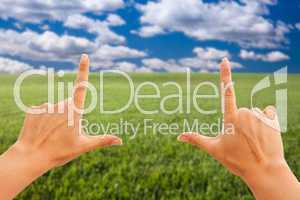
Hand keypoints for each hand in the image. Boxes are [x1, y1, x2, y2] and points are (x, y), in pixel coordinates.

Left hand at [0, 54, 121, 199]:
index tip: (84, 56)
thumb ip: (102, 140)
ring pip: (56, 108)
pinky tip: (41, 131)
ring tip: (51, 134)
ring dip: (56, 118)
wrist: (30, 157)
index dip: (83, 70)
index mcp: (74, 111)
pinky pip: (43, 111)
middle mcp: (60, 104)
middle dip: (70, 116)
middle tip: (64, 133)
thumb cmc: (59, 152)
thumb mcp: (83, 146)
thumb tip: (120, 141)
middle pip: (69, 105)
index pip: (81, 86)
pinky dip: (44, 119)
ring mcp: (46, 106)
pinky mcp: (33, 109)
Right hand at [178, 58, 299, 199]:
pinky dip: (266, 121)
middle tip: (241, 140)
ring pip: (253, 113)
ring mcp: (259, 115)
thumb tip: (178, 136)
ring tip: (254, 140)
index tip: (225, 60)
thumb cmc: (237, 161)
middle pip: (240, 110)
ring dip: (253, 123)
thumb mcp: (214, 149)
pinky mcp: (272, 118)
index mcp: (230, 118)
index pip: (226, 91)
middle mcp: (245, 113)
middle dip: (239, 122)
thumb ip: (196, 139)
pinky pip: (267, 113)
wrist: (264, 171)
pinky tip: (265, 135)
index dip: (225, 74)